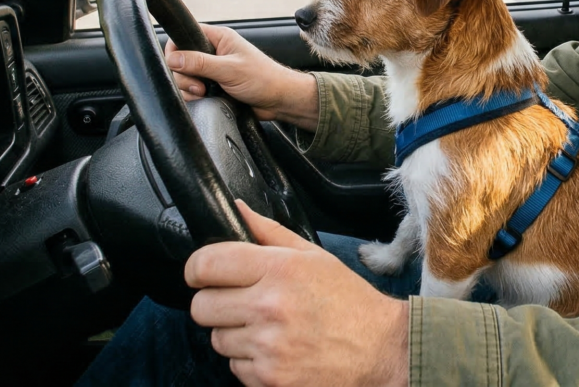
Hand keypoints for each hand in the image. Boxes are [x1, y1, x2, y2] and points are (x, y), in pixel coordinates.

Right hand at [164, 24, 315, 126]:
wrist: (278, 100)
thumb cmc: (263, 79)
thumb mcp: (229, 69)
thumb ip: (200, 63)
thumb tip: (173, 58)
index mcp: (219, 39)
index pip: (185, 36)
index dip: (176, 50)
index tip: (178, 65)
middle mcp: (213, 52)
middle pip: (180, 61)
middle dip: (184, 76)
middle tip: (200, 86)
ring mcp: (212, 70)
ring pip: (184, 78)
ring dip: (189, 89)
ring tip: (205, 93)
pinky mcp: (213, 86)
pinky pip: (192, 91)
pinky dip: (194, 97)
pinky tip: (206, 100)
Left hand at [187, 201, 409, 386]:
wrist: (381, 350)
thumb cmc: (348, 302)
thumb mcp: (314, 257)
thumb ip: (269, 232)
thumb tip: (237, 209)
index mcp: (280, 269)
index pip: (207, 263)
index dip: (197, 268)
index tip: (203, 273)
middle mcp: (269, 306)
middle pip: (201, 306)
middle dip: (215, 303)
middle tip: (240, 302)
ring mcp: (267, 346)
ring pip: (217, 339)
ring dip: (234, 334)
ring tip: (267, 328)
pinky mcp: (269, 378)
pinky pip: (234, 368)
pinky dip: (250, 361)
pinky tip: (277, 350)